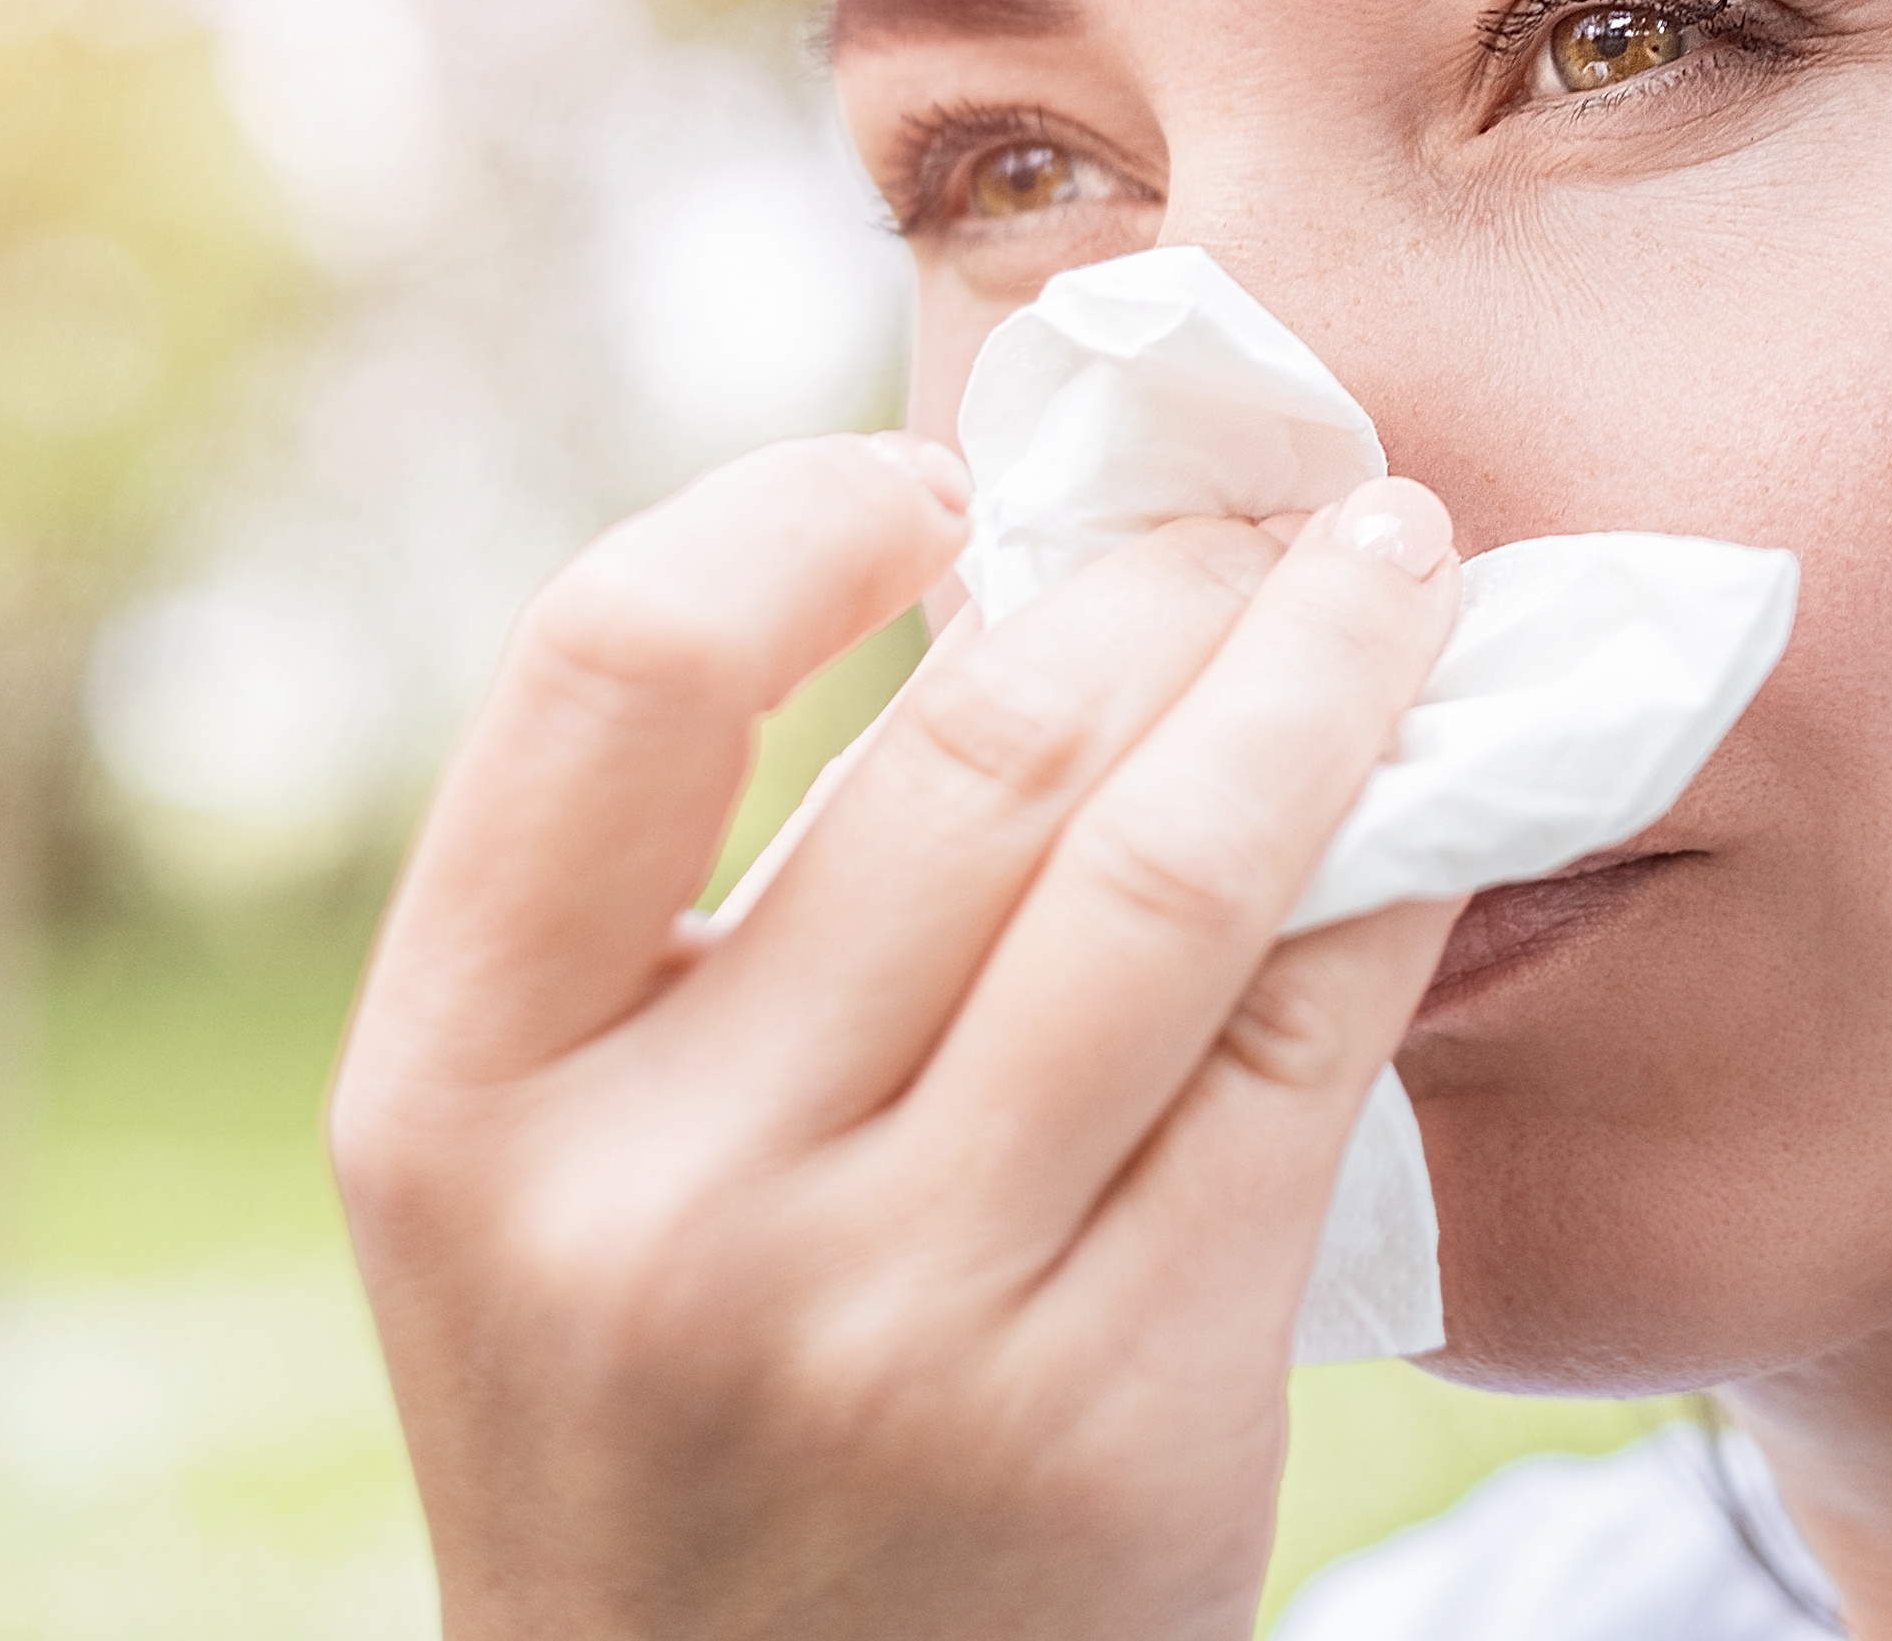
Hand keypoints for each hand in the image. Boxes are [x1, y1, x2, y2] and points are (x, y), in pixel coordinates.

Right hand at [331, 431, 1465, 1640]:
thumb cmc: (678, 1407)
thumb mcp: (567, 1181)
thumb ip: (701, 918)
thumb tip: (1012, 574)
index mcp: (455, 1098)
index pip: (609, 665)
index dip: (794, 515)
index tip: (938, 482)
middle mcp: (649, 1204)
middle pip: (972, 749)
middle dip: (1165, 578)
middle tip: (1264, 506)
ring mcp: (889, 1316)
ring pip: (1173, 869)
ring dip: (1323, 668)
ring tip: (1393, 570)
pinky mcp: (1117, 1408)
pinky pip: (1301, 1045)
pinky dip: (1394, 866)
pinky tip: (1436, 780)